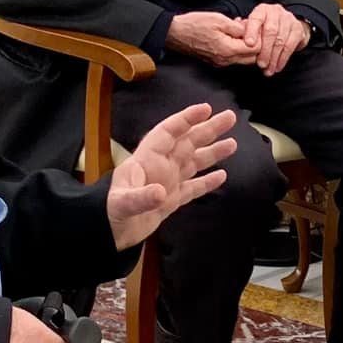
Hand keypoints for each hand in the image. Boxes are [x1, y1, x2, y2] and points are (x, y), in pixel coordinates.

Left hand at [107, 102, 239, 249]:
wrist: (109, 233)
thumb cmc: (111, 212)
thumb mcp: (123, 203)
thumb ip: (141, 197)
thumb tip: (162, 193)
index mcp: (148, 159)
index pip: (169, 133)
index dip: (187, 119)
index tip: (206, 109)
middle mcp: (160, 167)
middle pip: (188, 143)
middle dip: (208, 130)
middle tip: (230, 117)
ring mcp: (168, 183)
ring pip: (194, 163)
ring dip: (212, 153)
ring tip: (233, 144)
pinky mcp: (172, 201)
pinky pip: (193, 188)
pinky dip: (207, 182)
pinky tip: (222, 176)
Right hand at [166, 10, 257, 66]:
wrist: (175, 34)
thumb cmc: (194, 25)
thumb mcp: (219, 20)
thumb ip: (238, 28)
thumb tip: (251, 32)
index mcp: (228, 50)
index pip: (256, 49)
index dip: (259, 37)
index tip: (256, 27)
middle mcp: (226, 60)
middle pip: (252, 58)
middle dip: (256, 44)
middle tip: (250, 29)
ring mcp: (221, 62)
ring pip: (243, 59)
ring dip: (246, 46)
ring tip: (240, 30)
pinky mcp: (216, 61)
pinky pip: (233, 57)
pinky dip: (237, 48)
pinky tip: (232, 35)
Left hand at [243, 3, 309, 74]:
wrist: (288, 26)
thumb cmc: (266, 28)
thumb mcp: (254, 26)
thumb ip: (246, 31)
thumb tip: (236, 36)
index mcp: (262, 10)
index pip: (256, 18)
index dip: (252, 31)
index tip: (249, 44)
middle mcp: (276, 12)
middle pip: (271, 31)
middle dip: (265, 50)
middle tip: (260, 64)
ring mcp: (288, 20)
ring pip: (281, 40)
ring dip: (274, 58)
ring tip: (268, 69)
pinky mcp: (298, 29)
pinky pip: (290, 46)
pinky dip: (283, 59)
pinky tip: (277, 67)